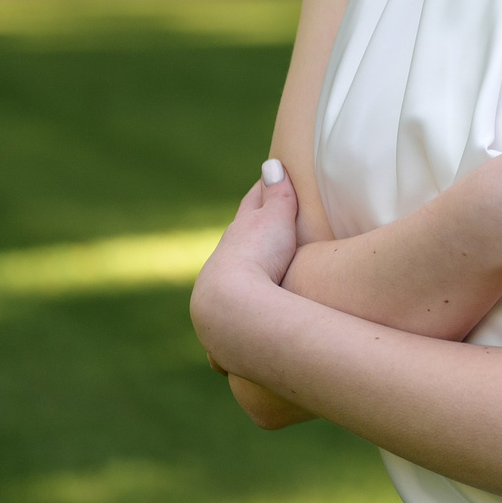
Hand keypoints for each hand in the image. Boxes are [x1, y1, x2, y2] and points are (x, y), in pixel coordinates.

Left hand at [191, 165, 302, 373]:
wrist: (232, 307)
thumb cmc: (258, 259)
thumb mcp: (275, 221)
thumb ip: (278, 194)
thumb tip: (272, 163)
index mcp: (241, 233)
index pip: (252, 204)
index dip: (262, 191)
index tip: (269, 178)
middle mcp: (225, 261)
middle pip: (237, 239)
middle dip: (250, 231)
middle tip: (263, 222)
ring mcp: (223, 293)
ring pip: (229, 278)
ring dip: (241, 276)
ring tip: (255, 279)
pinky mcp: (227, 324)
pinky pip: (231, 319)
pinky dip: (235, 322)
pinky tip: (232, 339)